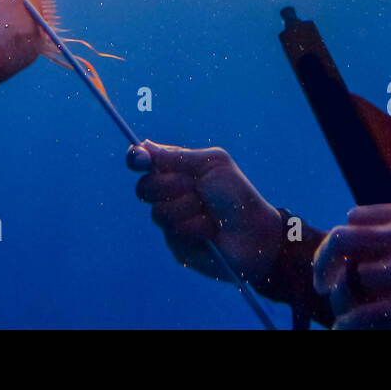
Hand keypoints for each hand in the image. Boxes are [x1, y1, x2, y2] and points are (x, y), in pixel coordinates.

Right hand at [127, 141, 283, 283]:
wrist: (254, 234)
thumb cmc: (236, 195)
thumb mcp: (212, 165)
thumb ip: (177, 157)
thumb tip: (143, 145)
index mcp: (176, 169)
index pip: (143, 161)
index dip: (136, 159)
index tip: (141, 159)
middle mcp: (169, 194)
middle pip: (144, 187)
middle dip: (173, 186)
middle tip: (197, 188)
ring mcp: (170, 219)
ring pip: (159, 212)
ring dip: (189, 209)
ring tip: (210, 213)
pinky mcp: (175, 244)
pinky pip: (174, 233)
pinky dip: (197, 228)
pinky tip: (211, 231)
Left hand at [312, 203, 390, 328]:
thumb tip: (378, 235)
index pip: (355, 217)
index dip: (345, 239)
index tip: (341, 259)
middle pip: (341, 239)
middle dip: (325, 261)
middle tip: (321, 282)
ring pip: (351, 281)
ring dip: (342, 299)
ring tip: (342, 312)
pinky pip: (362, 314)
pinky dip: (348, 323)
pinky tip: (345, 329)